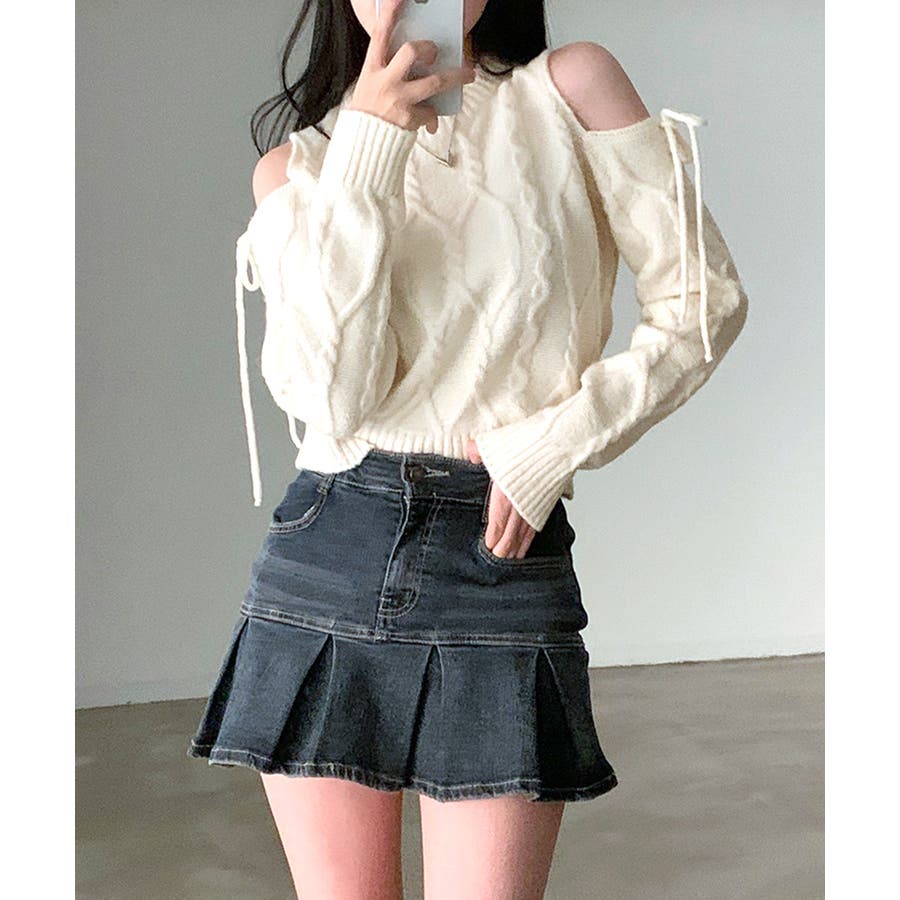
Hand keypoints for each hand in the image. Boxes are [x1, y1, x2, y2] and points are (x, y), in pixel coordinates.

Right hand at [348, 0, 475, 134]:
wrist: (364, 147)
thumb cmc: (369, 115)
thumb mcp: (370, 88)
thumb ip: (389, 73)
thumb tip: (416, 64)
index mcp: (372, 70)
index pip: (380, 35)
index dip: (389, 14)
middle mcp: (385, 81)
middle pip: (411, 51)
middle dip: (428, 48)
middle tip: (436, 53)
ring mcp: (398, 99)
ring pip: (434, 82)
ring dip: (456, 76)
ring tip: (469, 74)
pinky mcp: (409, 118)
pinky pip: (430, 112)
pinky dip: (432, 117)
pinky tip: (429, 122)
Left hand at [465, 438, 536, 559]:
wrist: (560, 442)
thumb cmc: (529, 443)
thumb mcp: (494, 444)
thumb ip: (479, 450)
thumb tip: (471, 451)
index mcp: (505, 494)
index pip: (497, 523)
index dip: (493, 538)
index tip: (488, 549)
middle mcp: (521, 504)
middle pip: (510, 533)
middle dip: (504, 550)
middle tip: (497, 562)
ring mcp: (535, 505)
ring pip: (524, 533)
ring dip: (517, 548)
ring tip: (511, 560)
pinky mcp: (547, 502)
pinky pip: (536, 526)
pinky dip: (530, 538)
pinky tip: (527, 543)